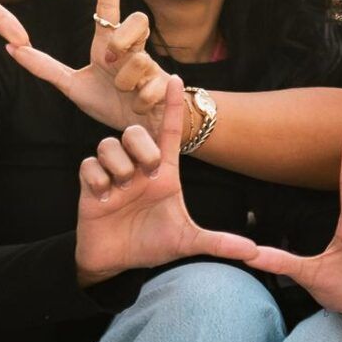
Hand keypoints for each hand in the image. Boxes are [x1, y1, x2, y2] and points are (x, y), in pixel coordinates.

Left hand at [10, 0, 178, 130]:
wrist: (139, 130)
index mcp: (108, 44)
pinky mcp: (166, 83)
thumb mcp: (72, 87)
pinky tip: (138, 106)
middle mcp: (132, 48)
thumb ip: (45, 68)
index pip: (109, 5)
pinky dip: (140, 100)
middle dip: (122, 40)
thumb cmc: (109, 103)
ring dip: (126, 83)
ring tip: (124, 94)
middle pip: (137, 19)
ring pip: (140, 58)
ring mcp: (151, 64)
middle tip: (109, 62)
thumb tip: (11, 48)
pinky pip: (151, 85)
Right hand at [75, 78, 256, 286]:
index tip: (177, 79)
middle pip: (134, 131)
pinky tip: (103, 198)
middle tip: (146, 173)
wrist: (116, 262)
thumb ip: (219, 243)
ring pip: (108, 143)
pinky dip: (97, 179)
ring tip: (121, 190)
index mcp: (164, 173)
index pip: (169, 132)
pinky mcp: (89, 184)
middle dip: (141, 147)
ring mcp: (113, 174)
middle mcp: (138, 168)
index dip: (172, 106)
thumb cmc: (151, 244)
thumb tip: (253, 251)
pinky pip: (88, 164)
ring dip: (118, 165)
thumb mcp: (188, 243)